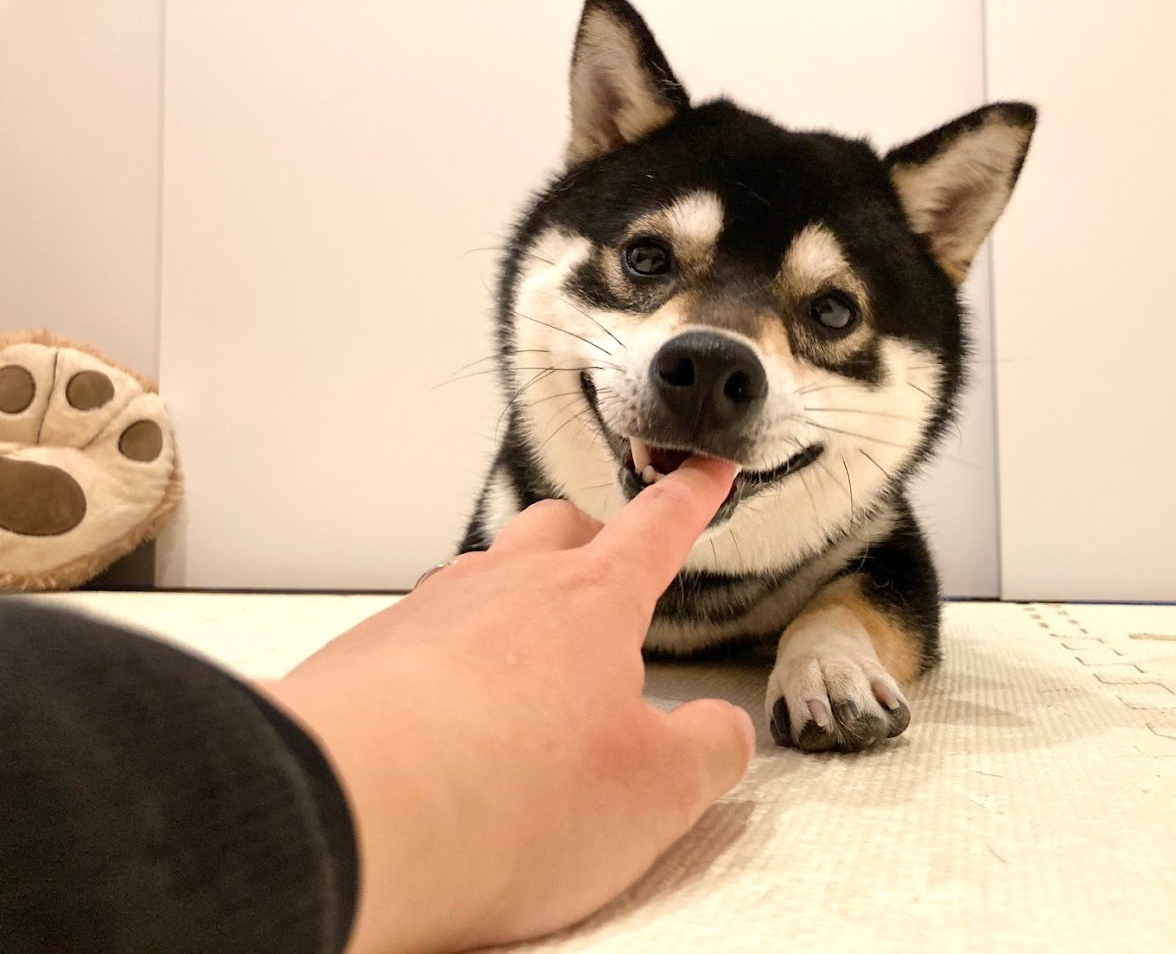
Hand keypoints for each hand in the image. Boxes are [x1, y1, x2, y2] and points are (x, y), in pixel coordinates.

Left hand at [261, 456, 754, 952]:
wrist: (347, 814)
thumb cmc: (504, 794)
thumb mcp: (654, 793)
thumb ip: (706, 752)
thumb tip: (720, 732)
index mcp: (592, 602)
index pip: (657, 527)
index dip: (691, 495)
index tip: (705, 469)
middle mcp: (507, 587)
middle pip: (559, 529)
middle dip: (593, 541)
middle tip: (609, 583)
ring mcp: (431, 613)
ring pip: (484, 575)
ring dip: (514, 602)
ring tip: (527, 670)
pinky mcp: (369, 654)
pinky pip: (422, 632)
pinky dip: (449, 659)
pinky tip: (449, 719)